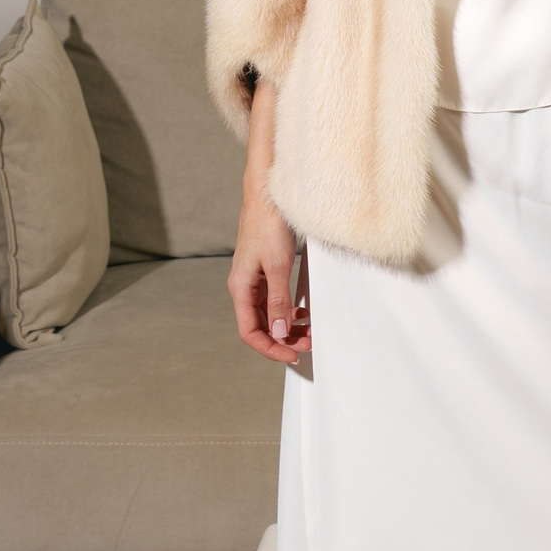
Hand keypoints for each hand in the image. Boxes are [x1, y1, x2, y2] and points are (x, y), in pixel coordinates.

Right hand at [230, 189, 306, 362]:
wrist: (267, 195)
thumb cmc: (268, 225)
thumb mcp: (278, 266)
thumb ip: (279, 302)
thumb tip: (280, 333)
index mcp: (240, 288)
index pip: (250, 332)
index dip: (270, 348)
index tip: (293, 355)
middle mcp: (244, 287)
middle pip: (260, 326)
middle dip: (283, 340)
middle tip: (309, 344)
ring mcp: (253, 280)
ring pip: (268, 315)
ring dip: (287, 327)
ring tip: (309, 331)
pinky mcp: (264, 272)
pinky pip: (274, 301)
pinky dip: (288, 311)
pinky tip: (303, 313)